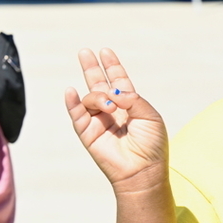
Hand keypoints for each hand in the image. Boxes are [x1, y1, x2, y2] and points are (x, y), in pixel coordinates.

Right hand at [65, 49, 168, 191]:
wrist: (143, 170)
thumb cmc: (152, 145)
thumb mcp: (150, 117)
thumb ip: (133, 99)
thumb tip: (114, 91)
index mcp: (131, 106)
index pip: (119, 82)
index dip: (112, 66)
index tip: (105, 51)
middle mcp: (113, 111)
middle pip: (99, 84)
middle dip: (92, 68)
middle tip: (85, 52)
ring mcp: (99, 121)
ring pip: (91, 98)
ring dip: (98, 96)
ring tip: (109, 106)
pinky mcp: (88, 133)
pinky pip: (77, 114)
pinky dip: (72, 102)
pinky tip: (71, 91)